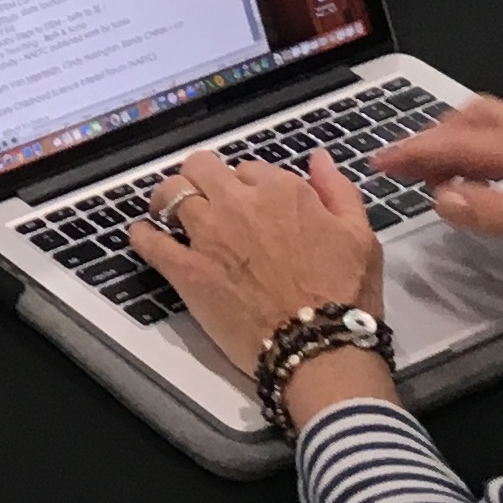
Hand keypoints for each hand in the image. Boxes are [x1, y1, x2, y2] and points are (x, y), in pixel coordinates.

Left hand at [125, 145, 388, 380]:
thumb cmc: (345, 294)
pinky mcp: (187, 270)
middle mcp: (239, 203)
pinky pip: (150, 241)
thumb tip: (318, 157)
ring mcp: (208, 235)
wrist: (319, 345)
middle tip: (203, 198)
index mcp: (281, 191)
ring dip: (168, 199)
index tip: (250, 204)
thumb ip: (337, 190)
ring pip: (171, 193)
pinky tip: (143, 236)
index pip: (249, 168)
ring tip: (168, 212)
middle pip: (201, 167)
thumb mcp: (360, 235)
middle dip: (201, 178)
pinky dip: (142, 235)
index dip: (248, 185)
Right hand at [370, 95, 502, 284]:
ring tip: (433, 171)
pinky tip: (479, 173)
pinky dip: (483, 145)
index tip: (380, 161)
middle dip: (434, 135)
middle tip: (402, 165)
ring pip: (497, 119)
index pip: (464, 141)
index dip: (417, 149)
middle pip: (478, 115)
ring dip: (458, 138)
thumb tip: (442, 195)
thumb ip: (495, 214)